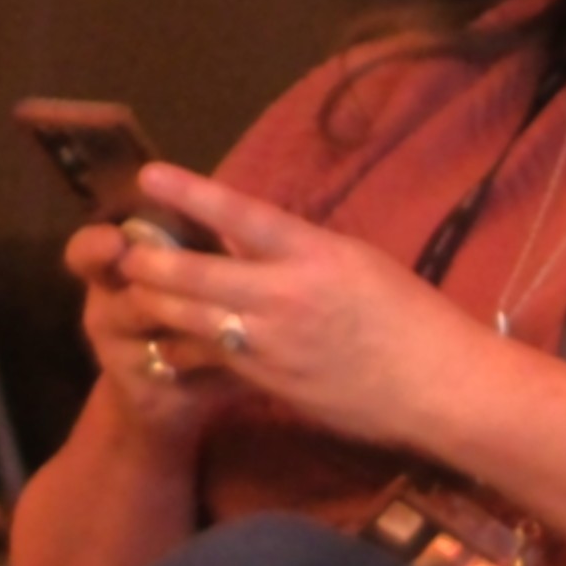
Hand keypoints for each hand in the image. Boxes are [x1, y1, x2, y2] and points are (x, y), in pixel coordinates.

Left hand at [98, 163, 486, 452]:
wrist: (439, 388)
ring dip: (156, 304)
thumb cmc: (411, 317)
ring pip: (191, 319)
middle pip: (194, 273)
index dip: (190, 194)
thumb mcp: (358, 262)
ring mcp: (273, 344)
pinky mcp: (269, 385)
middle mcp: (286, 295)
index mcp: (314, 254)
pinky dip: (184, 347)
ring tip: (135, 290)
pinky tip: (169, 341)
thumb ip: (299, 250)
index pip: (241, 215)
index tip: (149, 177)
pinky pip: (211, 360)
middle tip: (125, 250)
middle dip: (150, 261)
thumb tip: (248, 236)